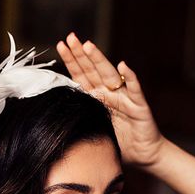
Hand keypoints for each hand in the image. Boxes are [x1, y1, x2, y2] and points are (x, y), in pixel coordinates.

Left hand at [57, 33, 163, 167]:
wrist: (142, 155)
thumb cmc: (118, 143)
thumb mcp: (92, 129)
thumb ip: (80, 119)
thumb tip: (52, 115)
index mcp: (97, 98)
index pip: (82, 76)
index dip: (72, 61)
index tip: (61, 45)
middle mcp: (110, 93)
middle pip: (93, 70)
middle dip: (81, 54)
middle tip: (70, 38)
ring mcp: (125, 97)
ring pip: (110, 74)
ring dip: (99, 60)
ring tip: (88, 46)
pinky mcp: (139, 106)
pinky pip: (134, 89)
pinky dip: (130, 77)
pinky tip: (123, 65)